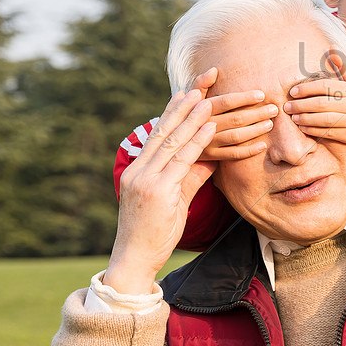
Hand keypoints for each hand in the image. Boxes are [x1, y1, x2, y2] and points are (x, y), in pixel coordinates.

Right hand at [107, 89, 216, 294]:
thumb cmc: (153, 233)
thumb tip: (211, 158)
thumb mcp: (174, 200)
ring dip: (192, 118)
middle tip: (199, 85)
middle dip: (182, 107)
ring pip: (172, 142)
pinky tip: (210, 128)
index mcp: (138, 170)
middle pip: (163, 131)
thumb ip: (190, 177)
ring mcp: (146, 179)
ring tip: (209, 99)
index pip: (157, 134)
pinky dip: (197, 142)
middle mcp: (139, 170)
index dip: (172, 112)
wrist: (134, 260)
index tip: (187, 92)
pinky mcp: (157, 191)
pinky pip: (181, 161)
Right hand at [190, 67, 276, 160]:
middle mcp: (204, 125)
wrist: (173, 140)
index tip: (262, 95)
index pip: (226, 101)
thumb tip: (213, 70)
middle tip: (274, 109)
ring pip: (236, 137)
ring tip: (270, 124)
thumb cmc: (187, 113)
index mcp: (201, 108)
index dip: (245, 98)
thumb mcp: (189, 98)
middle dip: (257, 113)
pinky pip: (233, 155)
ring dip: (255, 130)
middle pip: (235, 119)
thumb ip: (201, 84)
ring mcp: (208, 142)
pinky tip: (263, 145)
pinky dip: (249, 151)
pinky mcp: (211, 157)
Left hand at [283, 50, 345, 147]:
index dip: (307, 88)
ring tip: (293, 116)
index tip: (293, 91)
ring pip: (324, 120)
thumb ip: (342, 66)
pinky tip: (303, 127)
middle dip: (301, 104)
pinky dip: (313, 130)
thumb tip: (330, 47)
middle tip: (286, 105)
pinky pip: (328, 133)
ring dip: (305, 118)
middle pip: (322, 104)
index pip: (326, 86)